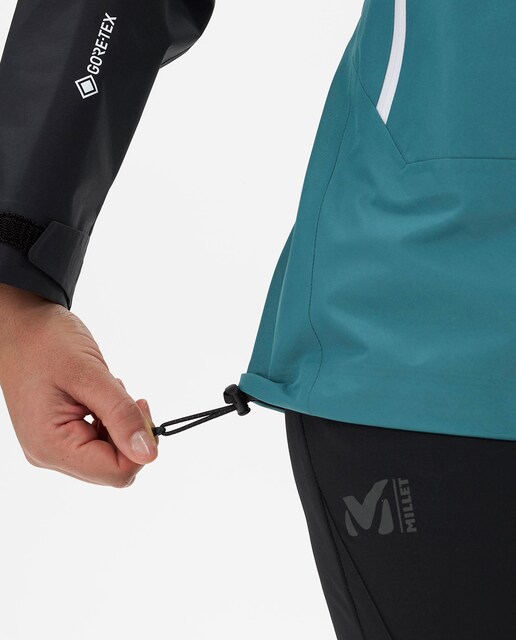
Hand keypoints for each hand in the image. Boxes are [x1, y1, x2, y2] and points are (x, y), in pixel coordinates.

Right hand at [0, 284, 158, 487]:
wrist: (20, 325)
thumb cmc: (46, 342)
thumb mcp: (89, 374)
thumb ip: (120, 414)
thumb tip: (149, 455)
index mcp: (52, 446)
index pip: (116, 472)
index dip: (140, 444)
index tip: (140, 404)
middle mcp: (49, 454)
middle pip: (113, 467)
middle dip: (129, 432)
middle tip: (124, 394)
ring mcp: (53, 447)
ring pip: (109, 455)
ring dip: (119, 424)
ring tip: (105, 389)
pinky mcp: (59, 435)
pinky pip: (97, 441)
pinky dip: (109, 419)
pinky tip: (99, 395)